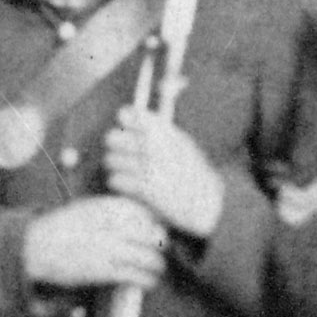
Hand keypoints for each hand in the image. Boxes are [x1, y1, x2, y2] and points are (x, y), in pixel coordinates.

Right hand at [23, 195, 168, 289]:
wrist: (36, 245)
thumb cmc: (63, 226)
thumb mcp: (90, 207)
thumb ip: (117, 211)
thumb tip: (147, 220)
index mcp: (112, 207)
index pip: (151, 215)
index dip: (159, 226)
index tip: (159, 233)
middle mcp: (115, 226)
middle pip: (156, 237)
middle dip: (163, 246)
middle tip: (162, 252)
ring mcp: (111, 248)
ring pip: (151, 259)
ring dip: (159, 267)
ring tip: (159, 270)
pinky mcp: (105, 270)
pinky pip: (137, 276)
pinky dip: (148, 281)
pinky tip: (149, 283)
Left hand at [103, 98, 223, 240]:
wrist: (206, 202)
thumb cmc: (193, 172)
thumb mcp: (181, 142)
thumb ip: (157, 129)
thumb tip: (128, 115)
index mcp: (163, 130)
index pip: (126, 114)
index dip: (124, 122)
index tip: (128, 130)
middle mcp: (153, 146)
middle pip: (111, 138)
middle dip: (116, 147)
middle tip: (123, 155)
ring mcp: (147, 167)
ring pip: (110, 160)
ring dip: (116, 167)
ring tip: (127, 173)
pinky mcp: (143, 188)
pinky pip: (115, 180)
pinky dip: (120, 184)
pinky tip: (129, 187)